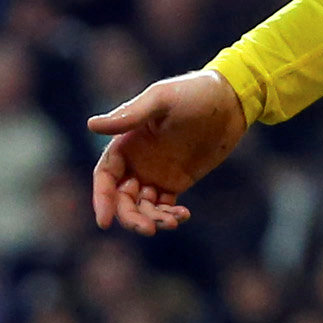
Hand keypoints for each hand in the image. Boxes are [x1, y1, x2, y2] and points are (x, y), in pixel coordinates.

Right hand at [88, 68, 248, 234]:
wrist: (230, 100)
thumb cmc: (194, 92)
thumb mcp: (161, 100)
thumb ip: (129, 116)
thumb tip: (91, 125)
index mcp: (127, 142)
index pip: (105, 176)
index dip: (101, 199)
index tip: (104, 222)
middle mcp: (137, 160)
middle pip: (123, 198)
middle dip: (131, 217)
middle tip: (149, 229)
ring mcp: (157, 172)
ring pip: (144, 206)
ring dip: (153, 218)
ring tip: (173, 222)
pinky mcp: (177, 180)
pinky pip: (166, 205)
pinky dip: (170, 214)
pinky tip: (183, 215)